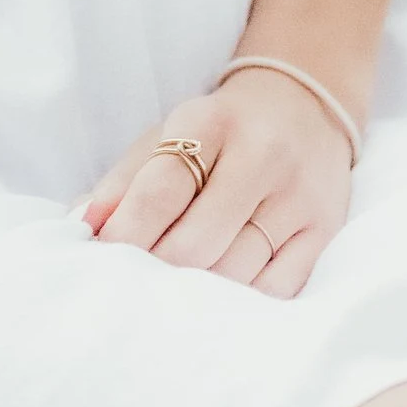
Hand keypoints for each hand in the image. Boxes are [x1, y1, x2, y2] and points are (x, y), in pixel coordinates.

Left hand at [77, 71, 350, 295]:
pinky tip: (219, 297)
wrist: (305, 105)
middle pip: (195, 244)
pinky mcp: (324, 230)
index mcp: (210, 124)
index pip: (160, 192)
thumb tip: (83, 229)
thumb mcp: (165, 136)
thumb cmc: (219, 131)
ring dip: (196, 293)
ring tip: (172, 295)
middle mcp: (261, 157)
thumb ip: (122, 182)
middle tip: (137, 283)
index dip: (125, 236)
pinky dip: (240, 301)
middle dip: (157, 273)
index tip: (103, 260)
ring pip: (235, 273)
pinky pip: (276, 288)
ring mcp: (298, 197)